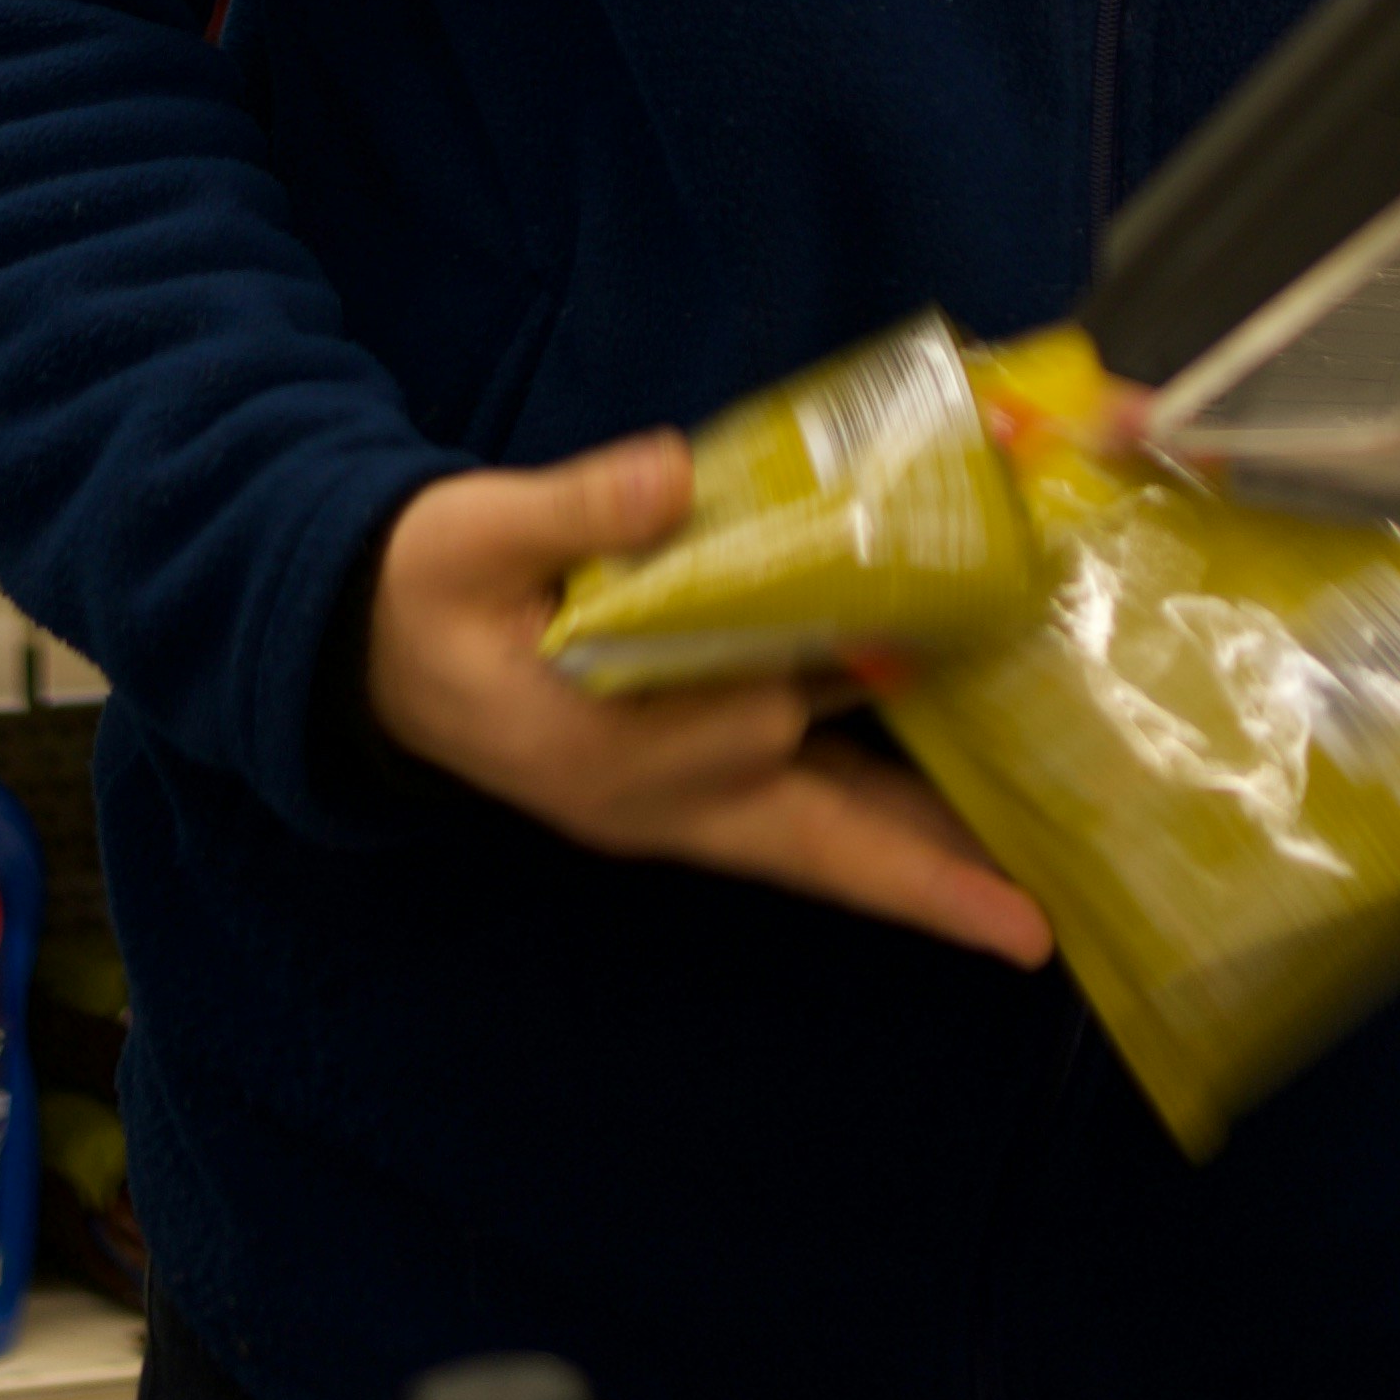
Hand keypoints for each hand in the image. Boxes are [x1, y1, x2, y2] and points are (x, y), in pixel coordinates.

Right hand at [365, 436, 1054, 970]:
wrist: (369, 653)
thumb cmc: (423, 587)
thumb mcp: (470, 535)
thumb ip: (572, 508)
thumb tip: (668, 476)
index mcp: (599, 744)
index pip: (743, 726)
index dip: (841, 700)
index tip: (928, 696)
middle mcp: (653, 800)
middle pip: (812, 836)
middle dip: (920, 861)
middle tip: (1030, 923)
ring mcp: (672, 812)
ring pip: (816, 848)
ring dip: (917, 871)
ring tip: (1024, 907)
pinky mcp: (684, 797)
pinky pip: (800, 832)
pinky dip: (877, 839)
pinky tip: (954, 830)